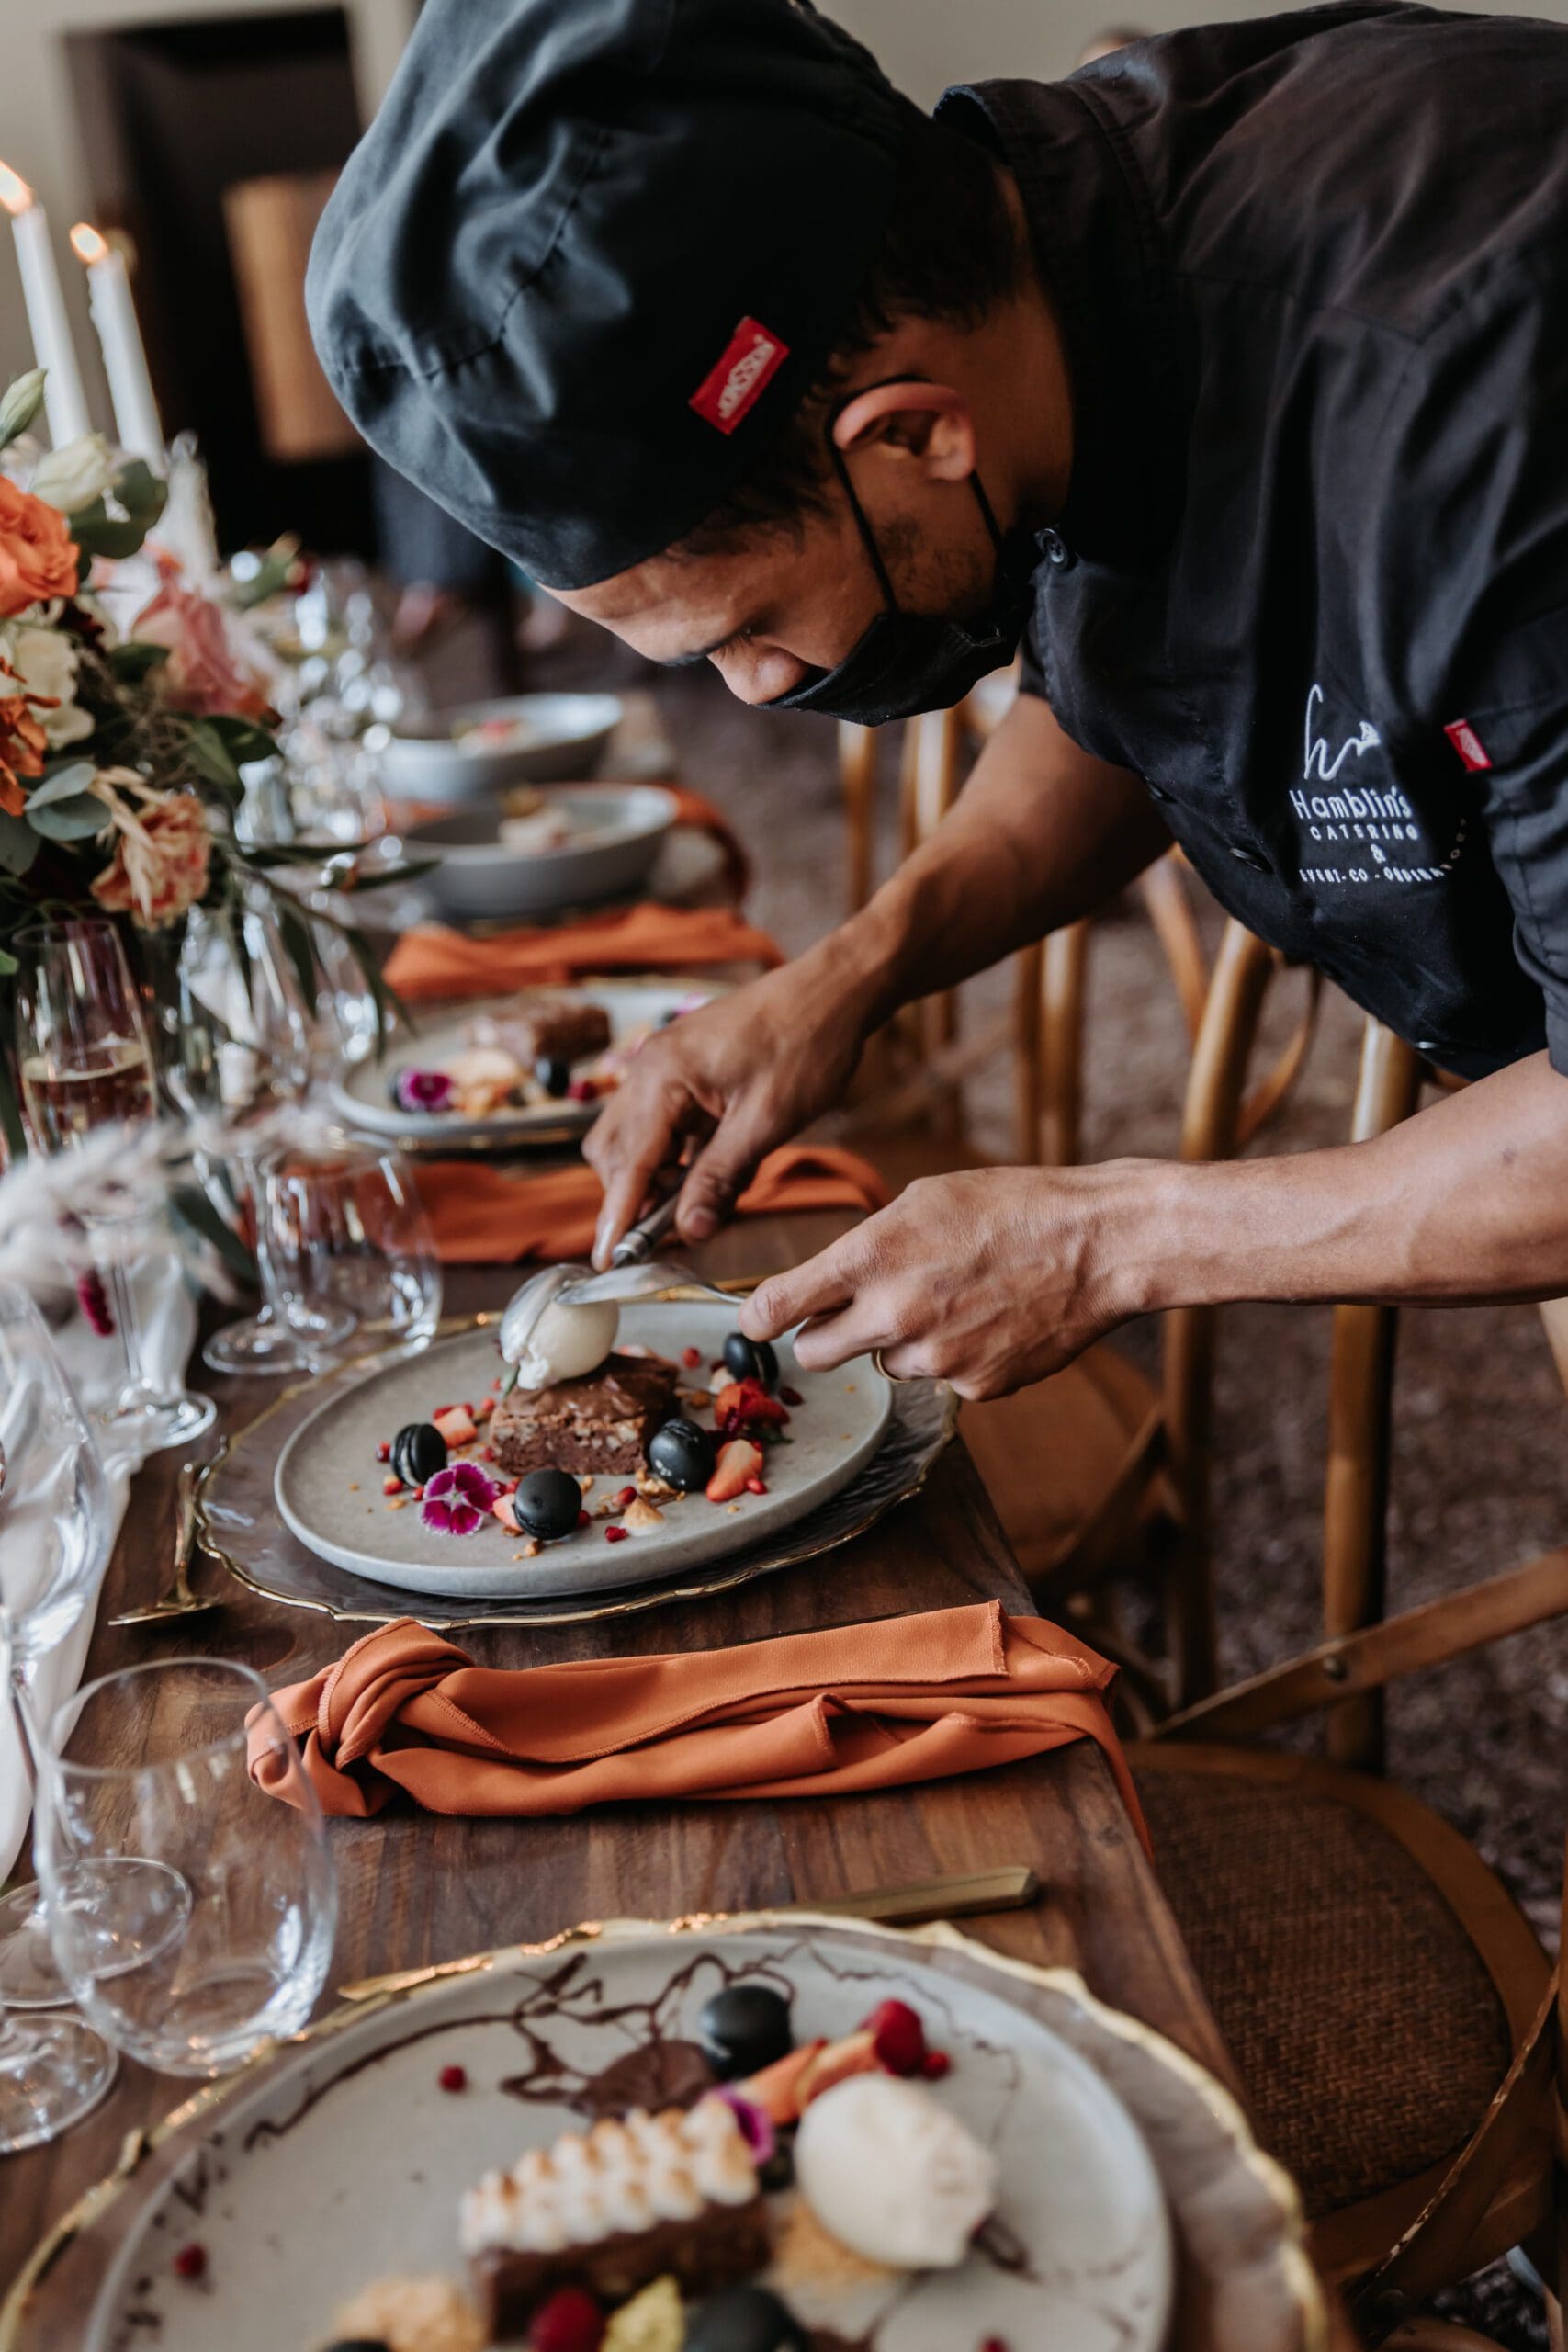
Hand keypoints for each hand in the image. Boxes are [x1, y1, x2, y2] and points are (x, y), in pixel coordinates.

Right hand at [583, 949, 877, 1264]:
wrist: (834, 991)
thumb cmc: (806, 1046)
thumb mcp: (765, 1123)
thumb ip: (720, 1178)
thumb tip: (690, 1230)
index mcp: (662, 1077)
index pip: (627, 1163)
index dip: (619, 1217)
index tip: (612, 1261)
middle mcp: (650, 1069)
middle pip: (616, 1153)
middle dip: (638, 1196)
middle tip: (679, 1229)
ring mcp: (665, 1067)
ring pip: (635, 1140)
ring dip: (657, 1177)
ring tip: (702, 1199)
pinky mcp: (684, 1071)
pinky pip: (663, 1125)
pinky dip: (677, 1155)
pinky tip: (710, 1171)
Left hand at [739, 1165, 1157, 1398]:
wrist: (1097, 1245)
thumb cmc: (1012, 1206)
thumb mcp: (924, 1199)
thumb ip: (868, 1244)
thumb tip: (829, 1282)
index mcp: (872, 1254)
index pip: (780, 1304)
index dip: (759, 1318)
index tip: (754, 1323)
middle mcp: (894, 1312)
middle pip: (816, 1353)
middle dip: (823, 1337)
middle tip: (849, 1317)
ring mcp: (935, 1357)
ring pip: (886, 1364)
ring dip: (902, 1342)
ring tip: (955, 1299)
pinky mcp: (975, 1386)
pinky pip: (942, 1378)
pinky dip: (956, 1356)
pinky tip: (992, 1320)